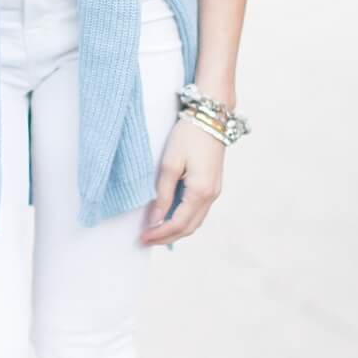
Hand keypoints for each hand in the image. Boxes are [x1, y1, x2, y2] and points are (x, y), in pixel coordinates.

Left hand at [140, 112, 223, 245]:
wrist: (211, 116)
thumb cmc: (189, 136)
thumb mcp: (170, 163)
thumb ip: (162, 194)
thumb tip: (155, 219)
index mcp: (200, 191)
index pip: (178, 223)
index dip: (160, 234)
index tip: (143, 238)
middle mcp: (211, 195)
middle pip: (189, 227)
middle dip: (167, 237)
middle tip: (146, 240)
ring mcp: (215, 191)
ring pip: (196, 221)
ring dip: (176, 230)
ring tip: (155, 232)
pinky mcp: (213, 185)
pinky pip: (199, 211)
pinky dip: (184, 219)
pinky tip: (169, 217)